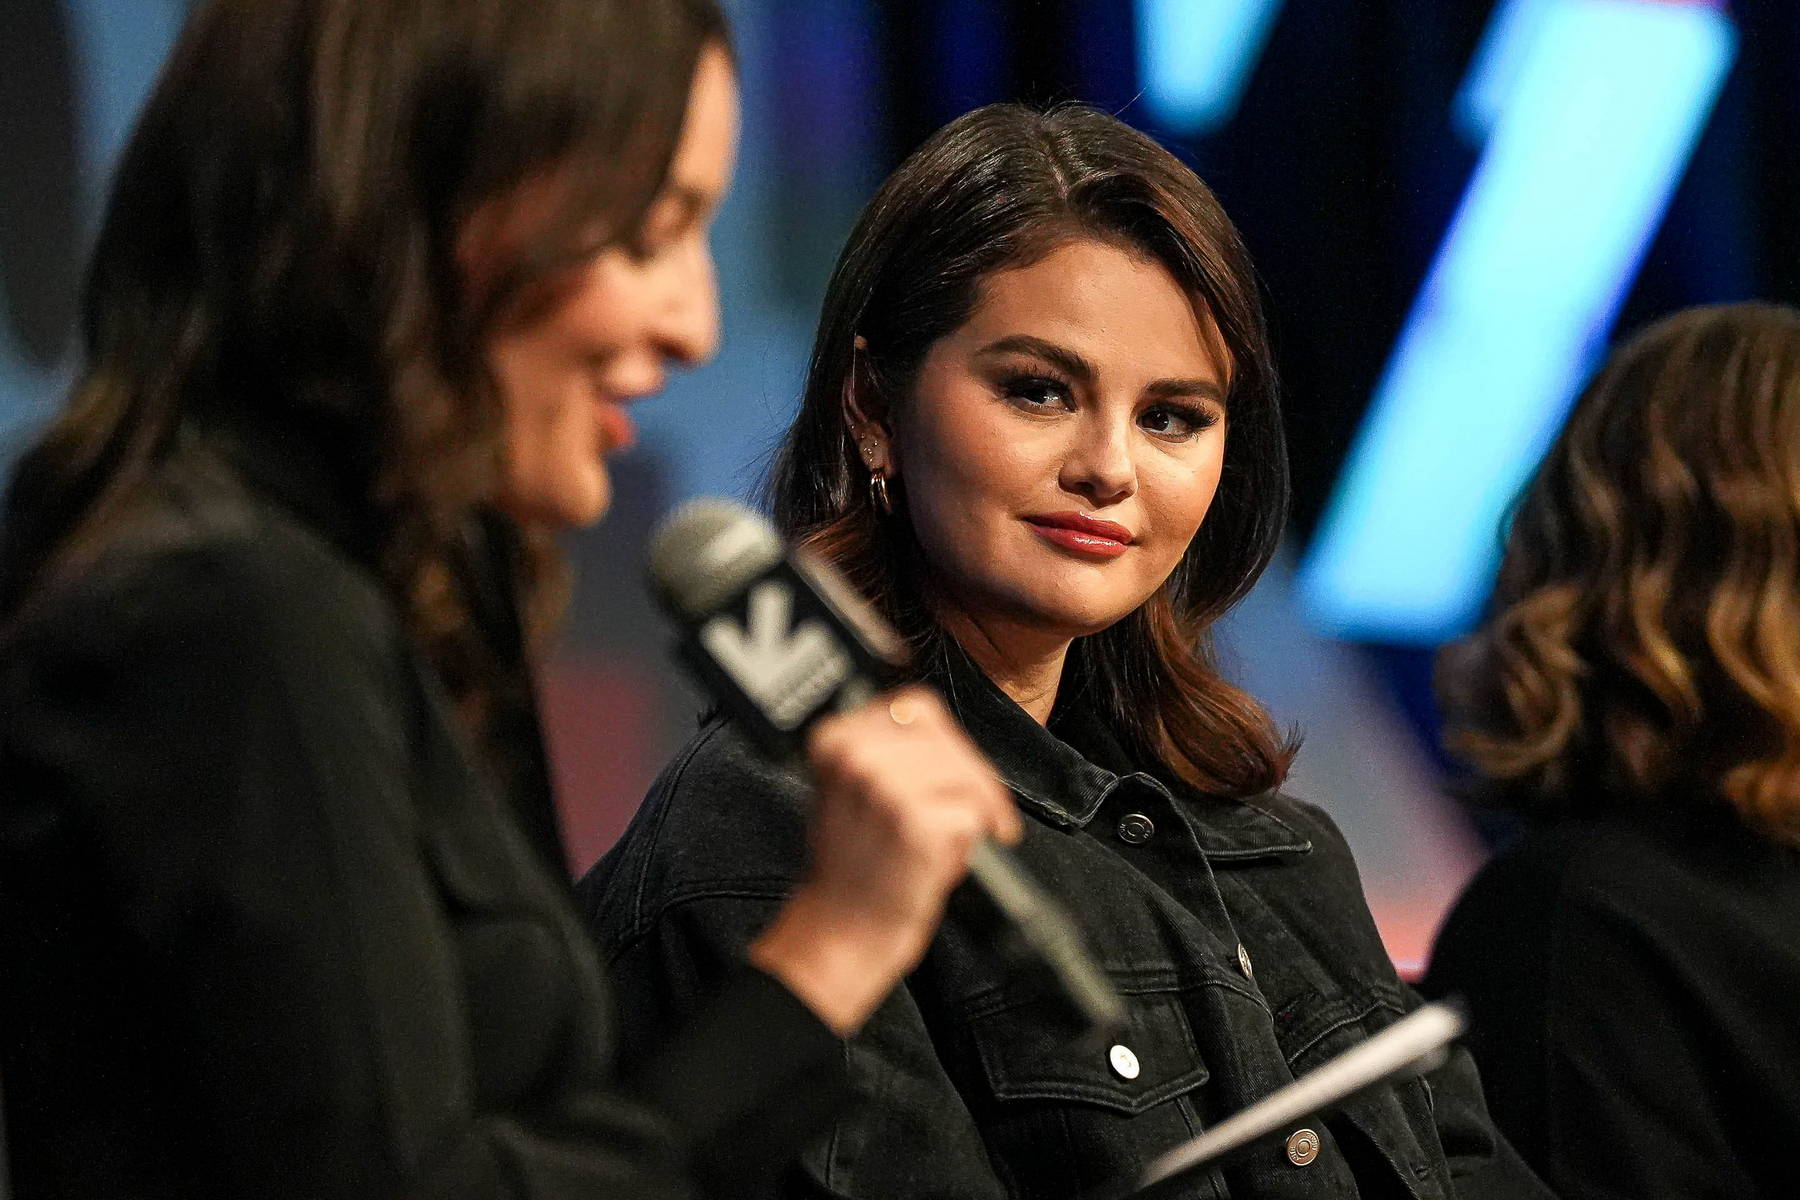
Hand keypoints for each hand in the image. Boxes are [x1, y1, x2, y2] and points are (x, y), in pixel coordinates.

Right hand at [748, 686, 1019, 1034]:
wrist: (842, 930)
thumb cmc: (851, 866)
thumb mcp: (852, 790)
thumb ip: (891, 753)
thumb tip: (948, 738)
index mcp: (836, 739)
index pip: (916, 708)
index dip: (951, 739)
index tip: (965, 767)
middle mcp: (855, 756)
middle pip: (948, 741)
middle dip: (977, 777)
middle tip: (989, 811)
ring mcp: (884, 787)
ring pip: (966, 775)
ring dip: (979, 808)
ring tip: (964, 837)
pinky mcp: (915, 823)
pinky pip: (973, 814)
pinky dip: (973, 838)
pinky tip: (950, 859)